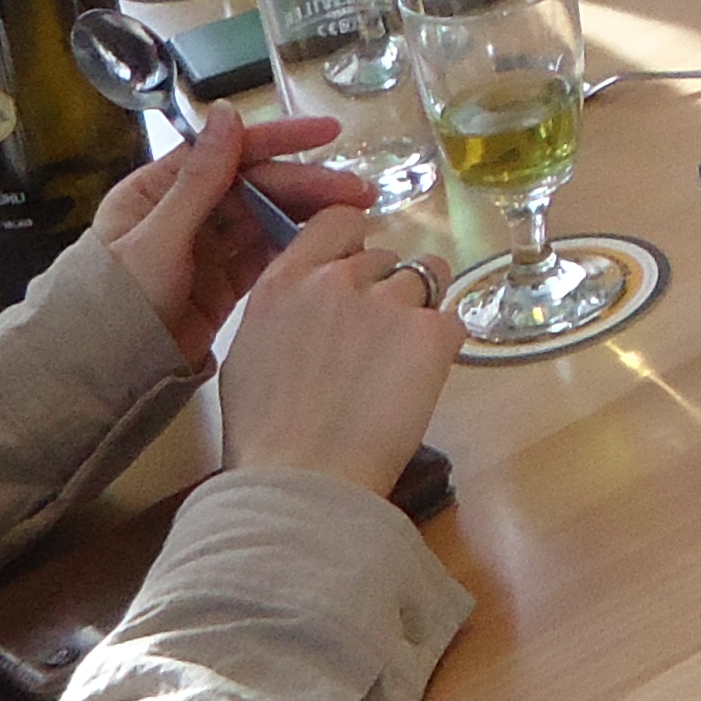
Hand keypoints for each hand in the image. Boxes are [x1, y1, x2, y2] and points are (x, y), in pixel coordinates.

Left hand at [93, 103, 379, 357]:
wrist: (103, 379)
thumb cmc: (116, 303)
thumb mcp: (158, 238)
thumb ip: (200, 180)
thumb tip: (227, 112)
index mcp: (157, 190)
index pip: (226, 151)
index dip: (279, 139)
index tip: (328, 133)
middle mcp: (183, 212)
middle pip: (254, 186)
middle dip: (306, 184)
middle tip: (359, 191)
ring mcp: (204, 249)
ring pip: (265, 219)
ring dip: (307, 214)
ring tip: (355, 217)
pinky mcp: (221, 283)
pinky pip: (264, 255)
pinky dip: (294, 247)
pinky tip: (326, 244)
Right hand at [215, 206, 464, 498]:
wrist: (303, 480)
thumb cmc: (265, 436)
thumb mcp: (249, 354)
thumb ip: (284, 309)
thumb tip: (308, 301)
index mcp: (285, 281)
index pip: (338, 221)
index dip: (354, 242)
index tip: (358, 271)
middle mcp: (337, 279)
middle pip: (385, 256)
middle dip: (384, 290)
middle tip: (373, 344)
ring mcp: (388, 302)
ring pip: (427, 278)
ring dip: (418, 311)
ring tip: (399, 363)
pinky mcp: (431, 333)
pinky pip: (451, 321)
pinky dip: (442, 347)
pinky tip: (419, 382)